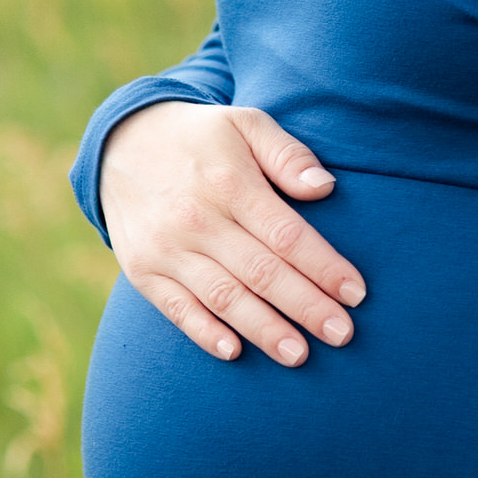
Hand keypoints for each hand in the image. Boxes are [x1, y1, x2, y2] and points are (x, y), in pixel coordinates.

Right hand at [98, 102, 363, 366]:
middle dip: (306, 307)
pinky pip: (176, 309)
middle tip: (342, 334)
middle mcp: (197, 220)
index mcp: (230, 183)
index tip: (356, 293)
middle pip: (261, 273)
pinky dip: (204, 332)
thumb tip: (325, 187)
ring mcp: (166, 249)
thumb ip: (287, 154)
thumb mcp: (245, 123)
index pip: (287, 235)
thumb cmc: (202, 138)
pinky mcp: (143, 271)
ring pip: (223, 297)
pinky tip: (234, 352)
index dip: (324, 267)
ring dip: (263, 329)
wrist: (121, 145)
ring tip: (299, 354)